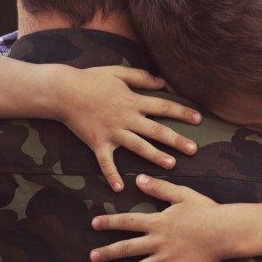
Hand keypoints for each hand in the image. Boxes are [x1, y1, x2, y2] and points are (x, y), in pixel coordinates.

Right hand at [53, 66, 201, 191]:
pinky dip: (111, 176)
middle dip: (176, 140)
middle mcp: (126, 118)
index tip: (198, 120)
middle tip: (194, 150)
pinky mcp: (97, 143)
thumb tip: (163, 82)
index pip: (163, 107)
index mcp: (133, 101)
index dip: (182, 113)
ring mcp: (112, 132)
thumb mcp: (118, 73)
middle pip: (156, 130)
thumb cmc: (91, 79)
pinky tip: (120, 189)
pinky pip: (105, 163)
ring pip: (138, 147)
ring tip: (171, 165)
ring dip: (155, 157)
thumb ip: (141, 77)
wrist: (62, 91)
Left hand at [89, 175, 228, 261]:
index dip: (109, 222)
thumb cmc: (206, 211)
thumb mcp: (182, 194)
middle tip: (92, 257)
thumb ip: (159, 188)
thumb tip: (138, 179)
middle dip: (107, 253)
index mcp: (158, 222)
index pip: (127, 222)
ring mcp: (167, 259)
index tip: (94, 224)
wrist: (225, 231)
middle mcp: (158, 242)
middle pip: (127, 248)